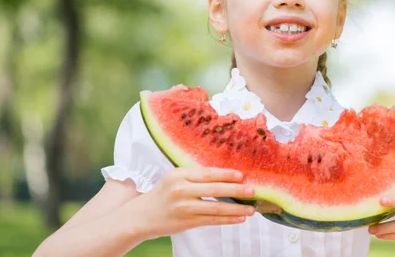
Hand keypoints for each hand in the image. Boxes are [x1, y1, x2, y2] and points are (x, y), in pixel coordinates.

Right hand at [130, 167, 255, 239]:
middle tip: (252, 190)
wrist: (142, 216)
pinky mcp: (186, 222)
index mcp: (179, 175)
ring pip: (215, 208)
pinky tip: (239, 218)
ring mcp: (184, 207)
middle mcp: (181, 190)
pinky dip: (227, 219)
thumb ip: (196, 177)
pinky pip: (211, 220)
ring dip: (236, 209)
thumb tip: (226, 176)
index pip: (207, 173)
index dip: (226, 174)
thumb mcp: (175, 178)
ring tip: (251, 209)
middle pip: (214, 189)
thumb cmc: (164, 194)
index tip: (242, 175)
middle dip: (236, 190)